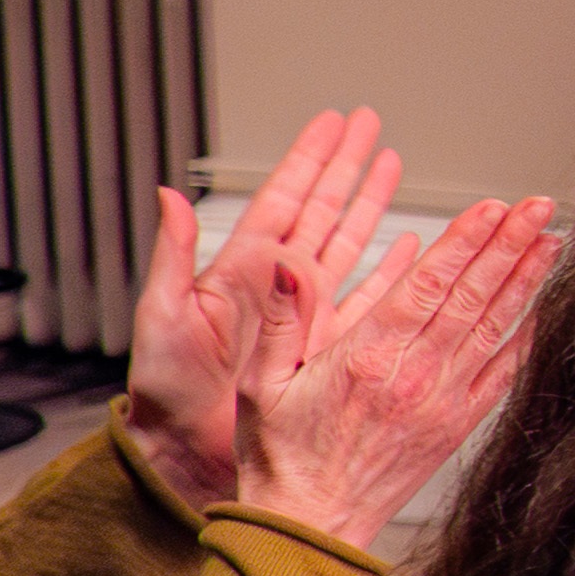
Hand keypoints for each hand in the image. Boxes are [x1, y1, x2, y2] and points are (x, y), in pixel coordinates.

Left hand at [125, 109, 403, 511]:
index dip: (311, 159)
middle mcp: (279, 285)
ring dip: (372, 204)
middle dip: (348, 165)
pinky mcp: (325, 346)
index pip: (286, 199)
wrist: (186, 452)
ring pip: (350, 244)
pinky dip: (391, 270)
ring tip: (393, 165)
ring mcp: (305, 313)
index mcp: (243, 269)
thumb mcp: (164, 316)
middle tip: (372, 125)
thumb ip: (174, 255)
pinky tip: (410, 245)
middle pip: (324, 209)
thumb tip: (168, 197)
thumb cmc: (165, 392)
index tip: (335, 123)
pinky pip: (369, 298)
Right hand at [235, 193, 561, 554]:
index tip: (494, 206)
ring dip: (527, 279)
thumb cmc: (283, 457)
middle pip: (471, 295)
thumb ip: (283, 319)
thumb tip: (286, 264)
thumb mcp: (261, 383)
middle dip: (509, 244)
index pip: (427, 285)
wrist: (310, 527)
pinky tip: (547, 307)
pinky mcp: (459, 425)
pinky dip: (528, 338)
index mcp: (366, 358)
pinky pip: (504, 374)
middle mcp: (413, 376)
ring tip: (554, 239)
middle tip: (539, 205)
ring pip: (494, 327)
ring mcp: (443, 401)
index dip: (465, 241)